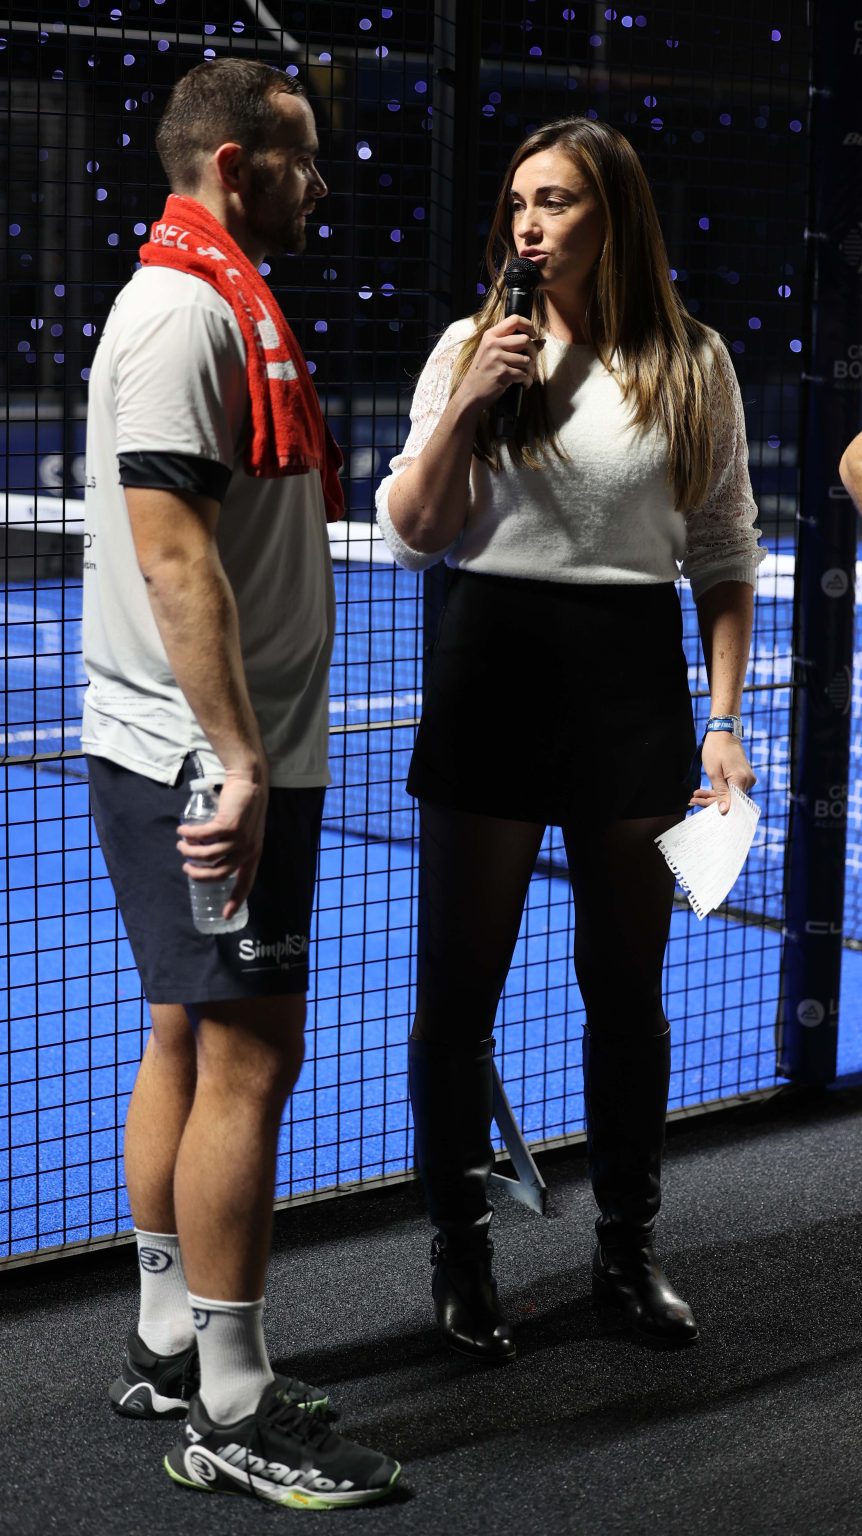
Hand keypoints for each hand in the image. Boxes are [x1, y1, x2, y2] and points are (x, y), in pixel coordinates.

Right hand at [177, 763, 269, 917]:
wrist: (250, 781)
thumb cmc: (244, 806)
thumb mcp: (245, 831)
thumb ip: (233, 845)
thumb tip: (209, 858)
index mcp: (254, 854)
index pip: (246, 883)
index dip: (235, 901)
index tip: (224, 915)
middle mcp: (248, 849)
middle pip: (218, 873)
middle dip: (198, 874)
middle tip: (187, 866)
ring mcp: (240, 838)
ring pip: (208, 855)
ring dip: (190, 851)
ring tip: (182, 844)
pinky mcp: (229, 825)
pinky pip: (203, 836)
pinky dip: (189, 834)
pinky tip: (183, 830)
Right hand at [461, 314, 541, 410]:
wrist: (471, 392)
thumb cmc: (484, 372)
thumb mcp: (494, 353)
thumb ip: (514, 344)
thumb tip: (542, 341)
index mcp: (490, 335)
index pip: (514, 320)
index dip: (529, 326)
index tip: (534, 335)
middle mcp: (493, 344)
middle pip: (525, 340)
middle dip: (533, 352)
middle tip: (531, 362)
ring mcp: (497, 359)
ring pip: (527, 360)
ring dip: (531, 370)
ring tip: (527, 376)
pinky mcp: (502, 373)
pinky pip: (523, 374)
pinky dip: (527, 381)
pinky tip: (524, 384)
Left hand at [690, 733, 755, 815]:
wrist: (724, 733)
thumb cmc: (716, 749)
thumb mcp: (714, 772)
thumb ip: (720, 793)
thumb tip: (725, 811)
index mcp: (741, 780)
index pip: (731, 803)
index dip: (715, 807)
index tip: (699, 807)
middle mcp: (748, 781)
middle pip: (730, 800)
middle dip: (710, 801)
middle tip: (693, 799)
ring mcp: (747, 779)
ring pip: (729, 795)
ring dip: (712, 796)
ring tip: (695, 794)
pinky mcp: (743, 777)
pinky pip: (731, 788)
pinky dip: (718, 790)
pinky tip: (703, 791)